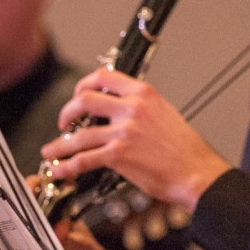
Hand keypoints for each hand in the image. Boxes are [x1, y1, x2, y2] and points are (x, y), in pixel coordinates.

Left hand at [40, 67, 229, 211]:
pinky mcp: (119, 155)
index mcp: (144, 94)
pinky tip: (61, 169)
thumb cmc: (185, 149)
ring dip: (60, 145)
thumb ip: (139, 106)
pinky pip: (84, 158)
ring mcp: (124, 131)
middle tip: (64, 122)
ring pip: (79, 134)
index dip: (83, 84)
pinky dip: (67, 165)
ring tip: (52, 151)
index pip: (104, 77)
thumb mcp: (164, 113)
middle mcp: (133, 108)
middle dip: (67, 112)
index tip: (77, 94)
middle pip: (84, 100)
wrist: (196, 172)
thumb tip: (114, 109)